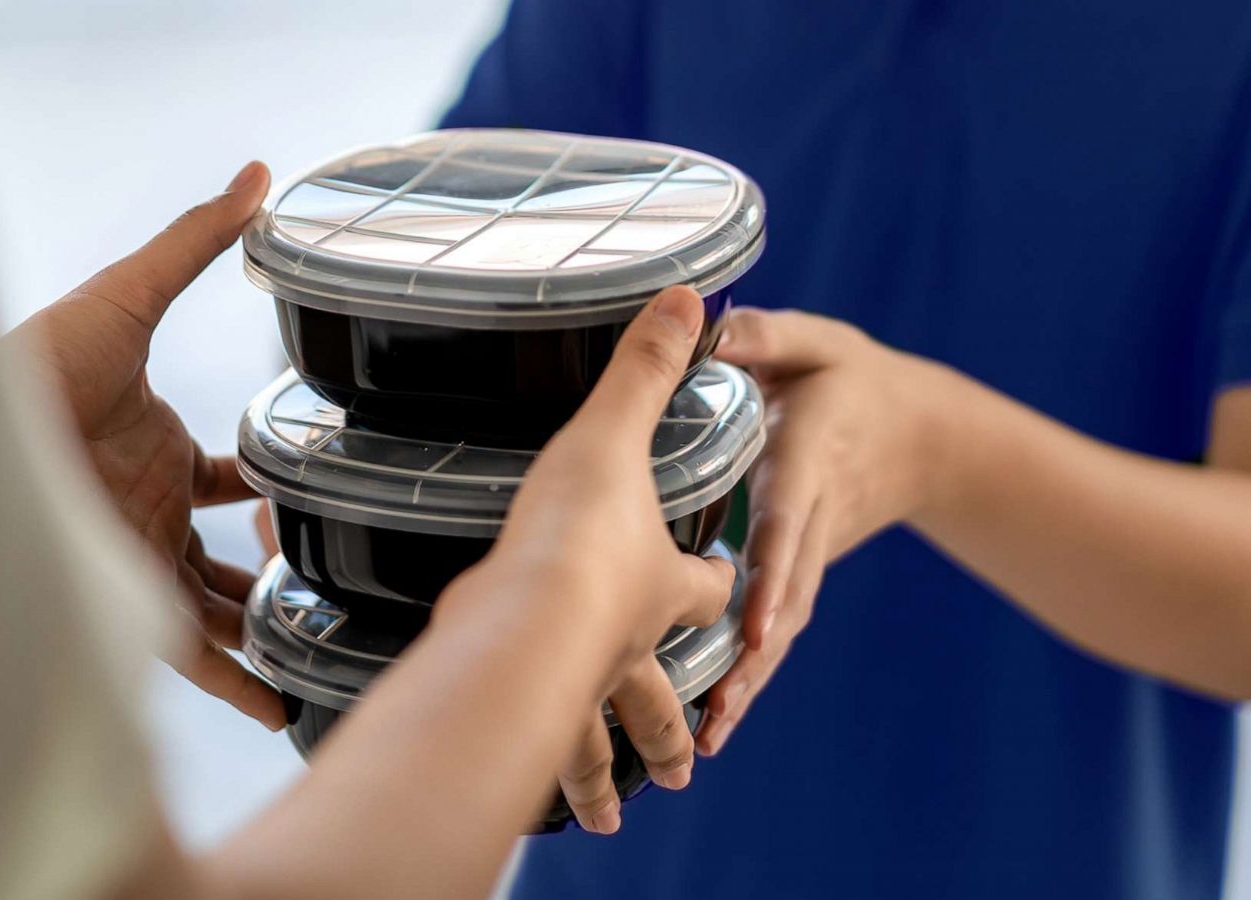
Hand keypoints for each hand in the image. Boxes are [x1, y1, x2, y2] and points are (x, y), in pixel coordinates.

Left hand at [5, 162, 285, 729]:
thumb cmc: (41, 363)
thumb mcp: (130, 296)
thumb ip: (195, 242)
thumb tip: (259, 176)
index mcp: (160, 452)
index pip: (224, 476)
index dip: (265, 478)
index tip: (315, 481)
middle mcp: (153, 515)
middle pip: (224, 552)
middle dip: (271, 565)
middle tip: (332, 572)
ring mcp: (144, 566)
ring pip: (221, 611)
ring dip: (267, 630)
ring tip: (328, 646)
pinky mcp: (132, 612)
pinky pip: (198, 661)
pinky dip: (240, 686)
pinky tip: (283, 704)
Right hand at [435, 286, 736, 832]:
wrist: (520, 619)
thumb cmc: (576, 534)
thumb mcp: (614, 432)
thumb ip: (646, 367)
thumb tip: (690, 296)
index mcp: (660, 582)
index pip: (708, 584)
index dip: (726, 584)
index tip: (732, 586)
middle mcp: (625, 645)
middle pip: (660, 693)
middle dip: (674, 724)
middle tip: (688, 764)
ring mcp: (574, 686)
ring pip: (598, 744)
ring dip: (607, 774)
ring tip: (611, 819)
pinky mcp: (518, 711)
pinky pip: (533, 751)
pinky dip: (538, 775)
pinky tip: (523, 791)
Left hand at [695, 308, 955, 753]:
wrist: (925, 435)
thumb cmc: (856, 381)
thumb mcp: (820, 341)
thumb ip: (771, 335)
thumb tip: (716, 329)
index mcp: (809, 460)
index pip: (788, 518)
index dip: (773, 570)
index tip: (753, 623)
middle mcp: (811, 517)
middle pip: (785, 591)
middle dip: (754, 650)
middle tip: (721, 705)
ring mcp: (812, 552)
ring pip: (783, 621)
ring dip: (752, 677)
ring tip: (713, 733)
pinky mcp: (804, 571)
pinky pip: (778, 624)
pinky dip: (754, 672)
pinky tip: (721, 720)